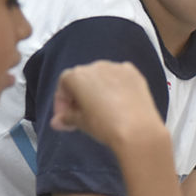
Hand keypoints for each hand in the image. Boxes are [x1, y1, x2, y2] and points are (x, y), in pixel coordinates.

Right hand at [49, 61, 164, 149]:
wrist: (137, 129)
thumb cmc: (105, 125)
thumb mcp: (81, 123)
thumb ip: (66, 118)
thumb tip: (58, 121)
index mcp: (77, 76)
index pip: (63, 85)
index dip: (62, 102)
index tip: (65, 118)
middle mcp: (96, 66)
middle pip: (82, 79)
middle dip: (79, 96)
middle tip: (81, 116)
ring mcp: (116, 67)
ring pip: (101, 77)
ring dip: (97, 90)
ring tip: (101, 111)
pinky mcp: (134, 73)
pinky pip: (119, 77)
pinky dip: (115, 87)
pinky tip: (118, 103)